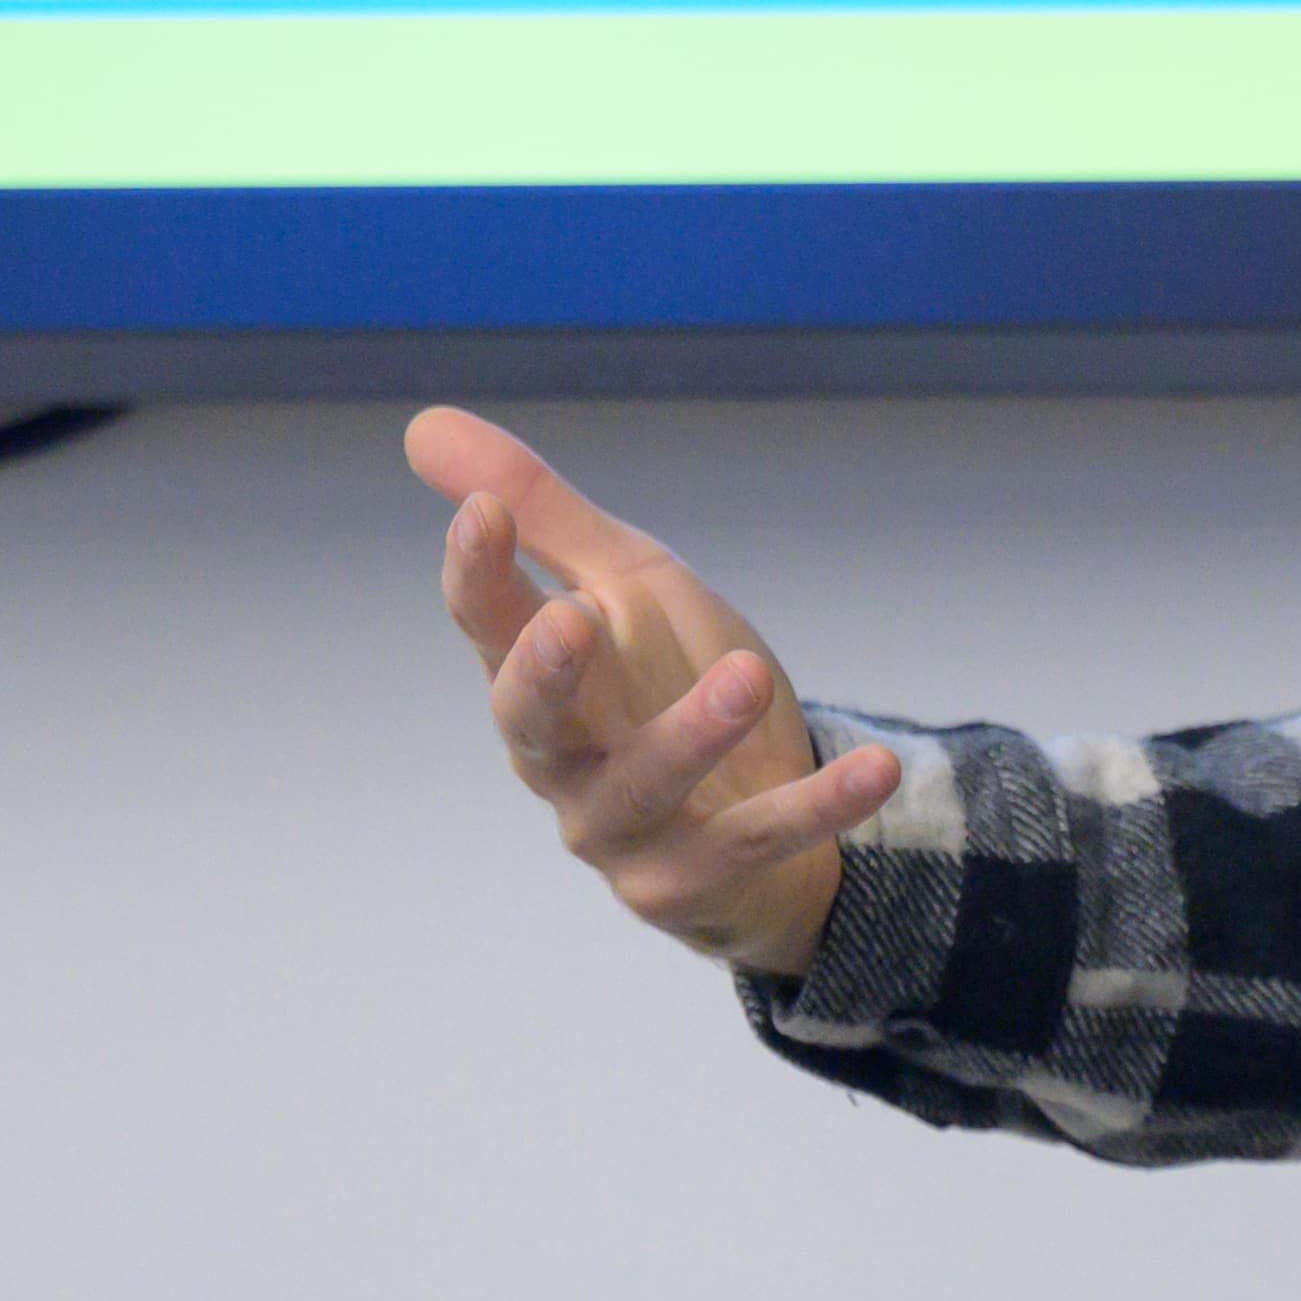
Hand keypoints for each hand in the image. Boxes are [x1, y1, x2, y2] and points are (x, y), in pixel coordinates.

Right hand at [406, 404, 901, 981]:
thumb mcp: (621, 583)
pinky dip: (820, 805)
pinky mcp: (695, 877)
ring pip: (643, 786)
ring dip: (692, 734)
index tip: (483, 511)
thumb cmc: (664, 682)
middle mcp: (561, 759)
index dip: (477, 574)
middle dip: (544, 675)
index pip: (486, 626)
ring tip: (748, 676)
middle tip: (572, 619)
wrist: (754, 812)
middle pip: (532, 723)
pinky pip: (759, 840)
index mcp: (537, 679)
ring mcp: (622, 829)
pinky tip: (876, 767)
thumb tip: (425, 422)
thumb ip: (544, 512)